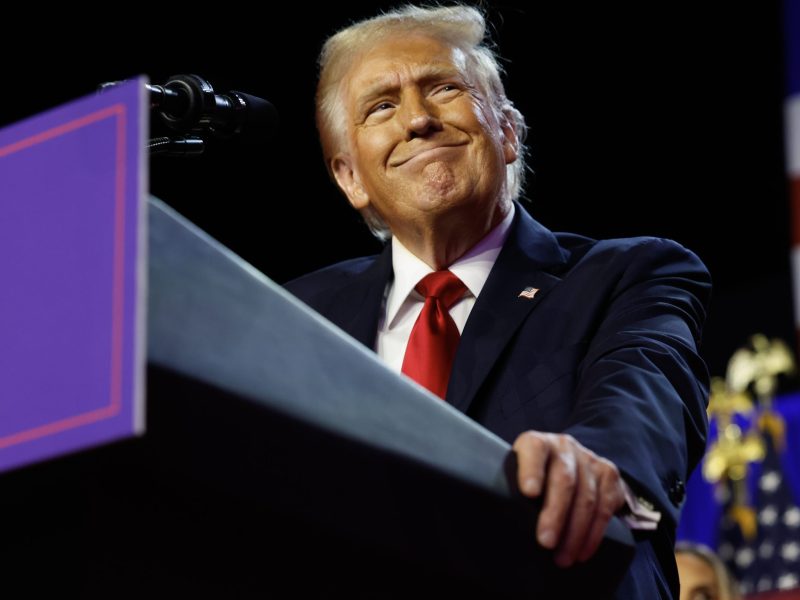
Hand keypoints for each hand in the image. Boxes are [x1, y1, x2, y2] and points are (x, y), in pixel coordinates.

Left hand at [512, 431, 625, 566]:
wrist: (572, 464)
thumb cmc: (534, 478)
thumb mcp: (517, 475)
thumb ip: (510, 490)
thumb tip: (500, 521)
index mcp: (536, 443)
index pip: (534, 449)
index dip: (532, 470)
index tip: (529, 493)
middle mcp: (564, 446)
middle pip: (564, 480)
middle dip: (555, 514)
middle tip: (545, 542)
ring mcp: (589, 459)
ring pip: (586, 498)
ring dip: (575, 533)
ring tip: (562, 558)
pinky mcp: (608, 474)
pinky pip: (604, 508)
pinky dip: (594, 534)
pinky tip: (582, 551)